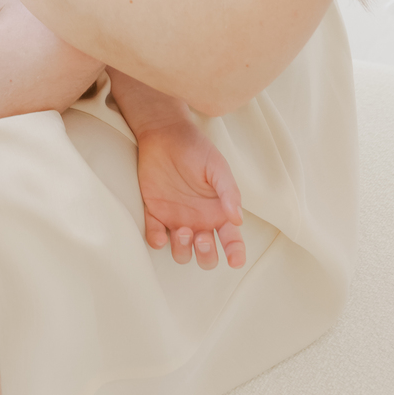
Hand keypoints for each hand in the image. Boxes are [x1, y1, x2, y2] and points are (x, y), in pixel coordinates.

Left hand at [134, 119, 244, 270]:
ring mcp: (177, 219)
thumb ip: (229, 191)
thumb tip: (238, 219)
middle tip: (202, 238)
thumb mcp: (217, 167)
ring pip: (182, 252)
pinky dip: (157, 241)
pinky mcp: (155, 214)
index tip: (235, 261)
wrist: (165, 133)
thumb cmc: (196, 149)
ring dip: (183, 249)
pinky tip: (160, 234)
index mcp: (218, 212)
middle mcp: (199, 221)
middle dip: (206, 255)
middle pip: (206, 255)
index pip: (231, 241)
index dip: (236, 254)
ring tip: (182, 230)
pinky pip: (155, 237)